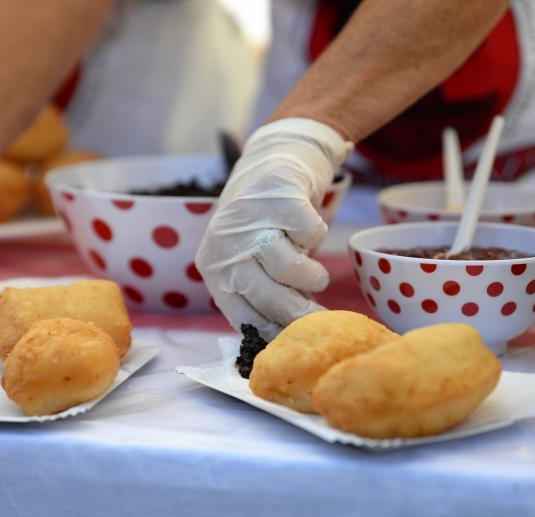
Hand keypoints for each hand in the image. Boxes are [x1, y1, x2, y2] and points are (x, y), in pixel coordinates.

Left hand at [195, 118, 352, 339]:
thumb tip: (290, 337)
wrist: (274, 158)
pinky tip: (309, 228)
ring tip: (315, 272)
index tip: (298, 340)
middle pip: (266, 295)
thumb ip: (262, 292)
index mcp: (213, 267)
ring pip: (290, 268)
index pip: (242, 315)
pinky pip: (311, 234)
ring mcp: (252, 220)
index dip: (274, 332)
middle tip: (320, 317)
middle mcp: (226, 244)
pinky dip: (318, 235)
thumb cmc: (262, 222)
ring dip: (312, 276)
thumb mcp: (249, 259)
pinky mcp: (280, 197)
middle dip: (298, 313)